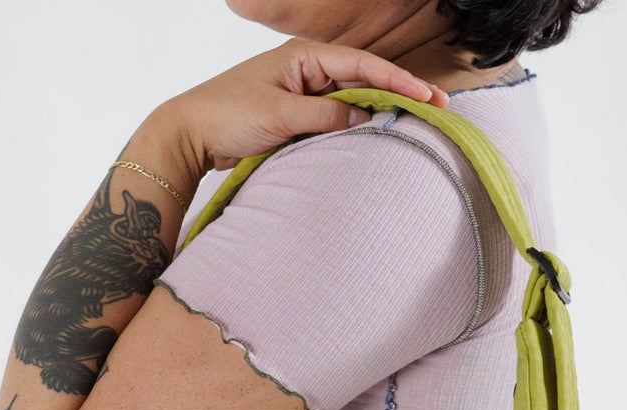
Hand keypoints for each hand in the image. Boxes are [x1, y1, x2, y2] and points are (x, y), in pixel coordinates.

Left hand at [166, 37, 450, 172]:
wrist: (190, 134)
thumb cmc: (226, 115)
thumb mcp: (280, 116)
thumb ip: (326, 115)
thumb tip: (366, 118)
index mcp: (304, 57)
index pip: (363, 65)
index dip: (399, 81)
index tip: (427, 98)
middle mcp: (307, 69)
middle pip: (364, 79)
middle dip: (400, 94)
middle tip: (436, 110)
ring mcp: (302, 92)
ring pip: (352, 100)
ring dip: (381, 111)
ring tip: (416, 123)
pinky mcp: (296, 115)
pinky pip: (336, 118)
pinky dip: (357, 126)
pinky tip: (377, 135)